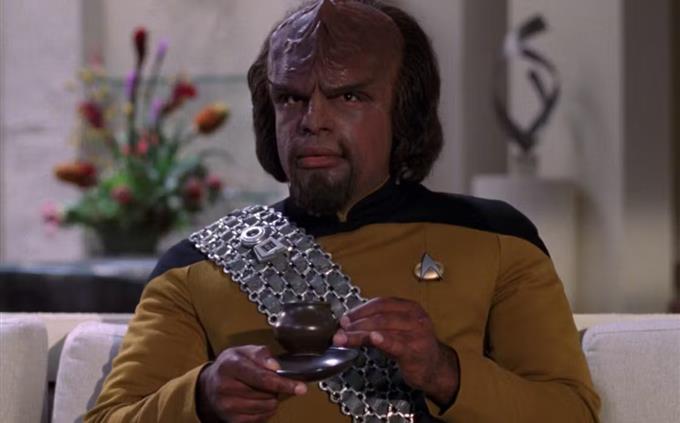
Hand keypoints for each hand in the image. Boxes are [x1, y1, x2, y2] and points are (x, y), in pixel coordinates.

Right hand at [196, 345, 306, 422]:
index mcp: (230, 366)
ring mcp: (227, 406)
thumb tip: (276, 366)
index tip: (300, 387)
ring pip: (267, 406)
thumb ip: (261, 354)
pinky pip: (261, 418)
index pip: (262, 378)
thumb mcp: (243, 351)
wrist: (209, 385)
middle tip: (268, 381)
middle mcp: (225, 387)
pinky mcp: (232, 420)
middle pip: (267, 393)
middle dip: (275, 387)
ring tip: (261, 390)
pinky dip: (265, 410)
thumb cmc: (231, 365)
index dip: (283, 383)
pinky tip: (257, 401)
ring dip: (271, 399)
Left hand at [333, 297, 458, 405]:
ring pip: (383, 328)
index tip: (345, 318)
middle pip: (380, 316)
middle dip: (357, 322)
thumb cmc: (412, 347)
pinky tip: (373, 338)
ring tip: (344, 338)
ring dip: (360, 333)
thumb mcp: (396, 331)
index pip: (381, 303)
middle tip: (339, 329)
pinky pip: (396, 344)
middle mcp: (415, 317)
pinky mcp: (415, 350)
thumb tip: (348, 323)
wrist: (435, 369)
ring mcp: (416, 333)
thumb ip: (377, 324)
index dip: (360, 309)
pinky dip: (383, 340)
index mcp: (409, 307)